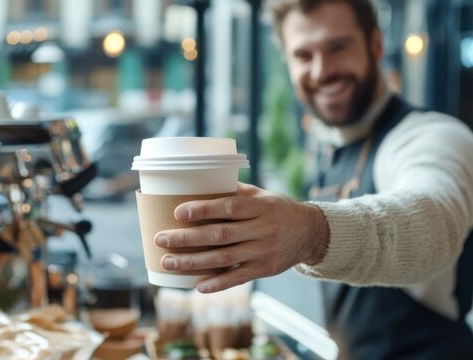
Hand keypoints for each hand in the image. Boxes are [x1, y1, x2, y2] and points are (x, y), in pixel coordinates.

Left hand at [154, 183, 328, 292]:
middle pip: (220, 235)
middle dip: (187, 238)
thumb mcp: (263, 195)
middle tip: (160, 238)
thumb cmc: (278, 209)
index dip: (204, 210)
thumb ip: (236, 193)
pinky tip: (197, 285)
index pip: (229, 207)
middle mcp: (262, 229)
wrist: (311, 232)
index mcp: (261, 206)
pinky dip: (217, 283)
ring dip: (193, 262)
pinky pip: (238, 278)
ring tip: (168, 262)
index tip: (178, 212)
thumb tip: (200, 183)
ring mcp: (264, 251)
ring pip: (223, 259)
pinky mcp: (265, 269)